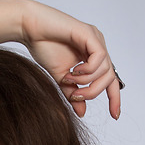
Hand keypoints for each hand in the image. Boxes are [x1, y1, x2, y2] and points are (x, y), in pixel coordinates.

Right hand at [20, 0, 120, 118]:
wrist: (29, 29)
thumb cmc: (44, 47)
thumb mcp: (61, 78)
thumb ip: (73, 93)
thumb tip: (82, 112)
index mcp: (93, 57)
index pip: (110, 80)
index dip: (114, 98)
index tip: (114, 116)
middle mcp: (98, 46)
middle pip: (110, 78)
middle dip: (93, 92)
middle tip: (76, 97)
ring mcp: (95, 39)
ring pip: (106, 70)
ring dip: (87, 82)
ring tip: (69, 80)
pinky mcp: (89, 34)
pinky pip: (99, 58)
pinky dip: (87, 70)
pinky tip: (73, 70)